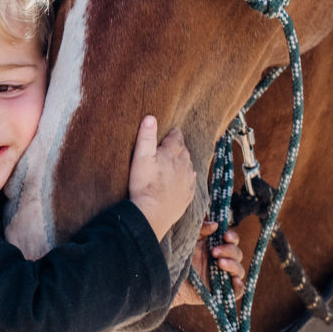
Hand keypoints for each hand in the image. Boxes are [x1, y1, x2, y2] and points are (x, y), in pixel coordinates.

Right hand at [128, 116, 195, 240]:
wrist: (152, 213)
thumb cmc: (144, 185)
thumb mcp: (141, 157)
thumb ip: (146, 137)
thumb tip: (150, 117)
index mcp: (172, 154)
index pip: (176, 138)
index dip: (174, 133)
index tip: (173, 131)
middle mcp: (183, 165)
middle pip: (184, 151)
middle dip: (179, 147)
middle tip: (174, 144)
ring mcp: (187, 181)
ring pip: (189, 166)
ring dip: (184, 161)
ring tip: (179, 160)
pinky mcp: (187, 196)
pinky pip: (191, 183)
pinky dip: (189, 178)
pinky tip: (187, 178)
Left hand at [173, 221, 244, 305]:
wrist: (165, 279)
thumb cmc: (176, 258)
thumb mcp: (187, 240)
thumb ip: (200, 230)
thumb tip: (215, 225)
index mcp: (214, 248)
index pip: (232, 241)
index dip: (232, 237)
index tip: (225, 236)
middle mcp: (220, 262)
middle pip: (237, 254)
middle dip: (229, 251)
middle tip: (213, 252)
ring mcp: (221, 278)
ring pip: (239, 271)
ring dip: (233, 265)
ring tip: (219, 263)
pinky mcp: (219, 293)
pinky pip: (237, 292)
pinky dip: (240, 287)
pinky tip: (234, 281)